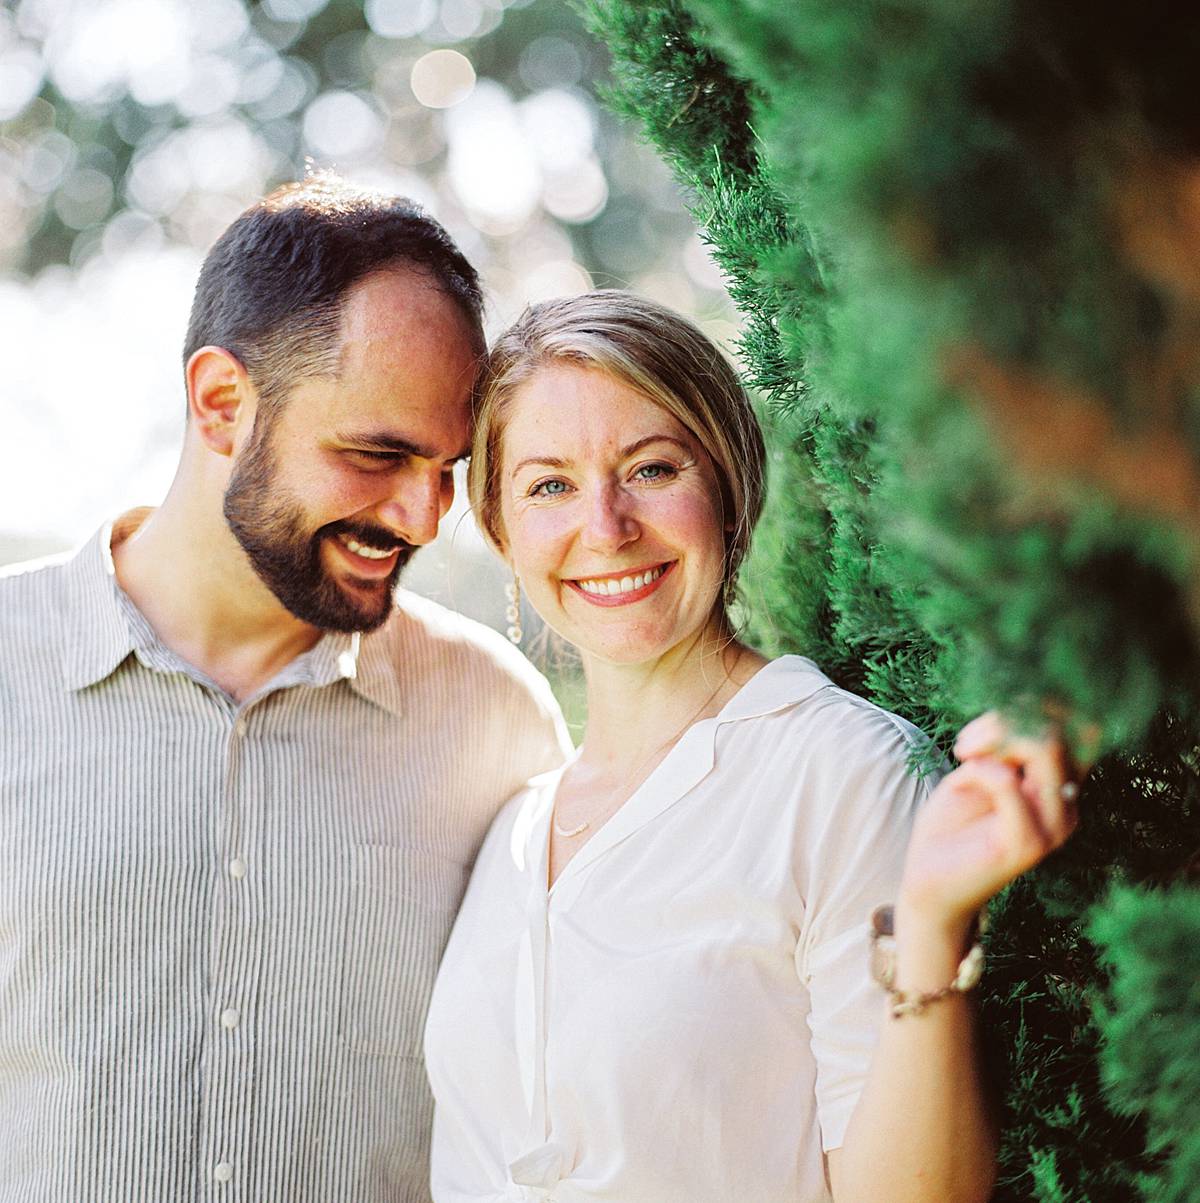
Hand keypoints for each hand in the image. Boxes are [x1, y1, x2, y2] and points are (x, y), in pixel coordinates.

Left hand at [898, 712, 1080, 932]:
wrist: (929, 880)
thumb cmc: (952, 824)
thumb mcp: (977, 770)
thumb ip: (1003, 744)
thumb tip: (1018, 717)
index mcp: (1061, 786)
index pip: (1078, 727)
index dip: (1033, 709)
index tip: (984, 728)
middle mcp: (1067, 805)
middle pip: (1059, 730)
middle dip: (1006, 721)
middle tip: (968, 744)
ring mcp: (1052, 826)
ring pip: (1045, 747)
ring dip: (994, 739)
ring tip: (965, 756)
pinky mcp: (1025, 844)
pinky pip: (1008, 783)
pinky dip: (979, 770)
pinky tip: (961, 781)